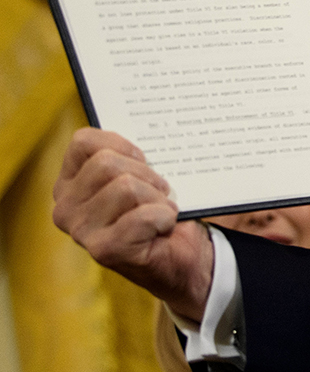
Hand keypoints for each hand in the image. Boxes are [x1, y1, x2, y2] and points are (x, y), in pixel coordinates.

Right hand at [50, 128, 213, 321]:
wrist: (182, 253)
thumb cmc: (160, 206)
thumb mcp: (142, 172)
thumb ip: (130, 153)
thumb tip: (149, 118)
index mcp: (70, 183)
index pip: (83, 141)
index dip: (124, 145)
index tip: (144, 160)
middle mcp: (65, 208)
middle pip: (107, 163)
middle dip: (147, 174)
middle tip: (159, 192)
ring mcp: (81, 232)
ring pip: (126, 186)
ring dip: (157, 197)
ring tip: (159, 211)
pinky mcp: (104, 251)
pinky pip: (142, 216)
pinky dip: (164, 217)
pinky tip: (163, 227)